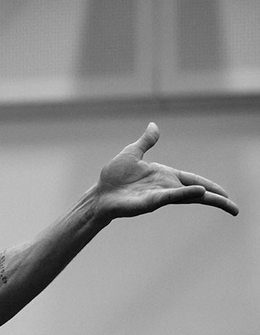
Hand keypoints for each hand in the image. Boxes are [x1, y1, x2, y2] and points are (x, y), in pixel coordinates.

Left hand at [93, 123, 238, 221]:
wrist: (100, 193)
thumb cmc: (113, 177)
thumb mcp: (132, 153)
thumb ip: (146, 142)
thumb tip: (153, 126)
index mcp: (164, 175)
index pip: (192, 179)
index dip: (209, 186)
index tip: (225, 194)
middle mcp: (166, 187)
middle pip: (196, 192)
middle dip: (216, 199)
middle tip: (234, 208)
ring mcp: (160, 195)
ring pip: (188, 197)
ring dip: (206, 197)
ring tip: (224, 201)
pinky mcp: (151, 201)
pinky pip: (171, 196)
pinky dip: (185, 194)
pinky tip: (198, 192)